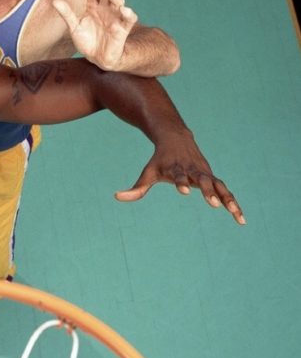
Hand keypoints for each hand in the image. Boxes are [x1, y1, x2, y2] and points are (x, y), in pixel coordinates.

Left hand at [52, 0, 136, 70]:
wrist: (97, 58)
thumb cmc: (87, 41)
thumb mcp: (74, 27)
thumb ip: (67, 14)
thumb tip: (55, 0)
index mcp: (93, 6)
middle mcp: (105, 8)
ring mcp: (115, 17)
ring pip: (117, 1)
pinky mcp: (122, 28)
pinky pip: (128, 19)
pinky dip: (128, 14)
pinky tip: (124, 10)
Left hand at [115, 133, 244, 224]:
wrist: (176, 138)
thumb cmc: (160, 160)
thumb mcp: (148, 172)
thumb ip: (136, 188)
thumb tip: (116, 196)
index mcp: (176, 168)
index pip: (179, 176)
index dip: (181, 183)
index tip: (183, 192)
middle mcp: (193, 171)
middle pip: (202, 180)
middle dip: (207, 191)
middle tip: (213, 204)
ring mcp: (205, 174)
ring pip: (218, 186)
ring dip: (226, 198)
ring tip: (234, 213)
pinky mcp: (213, 178)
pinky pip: (226, 191)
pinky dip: (233, 203)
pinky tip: (240, 219)